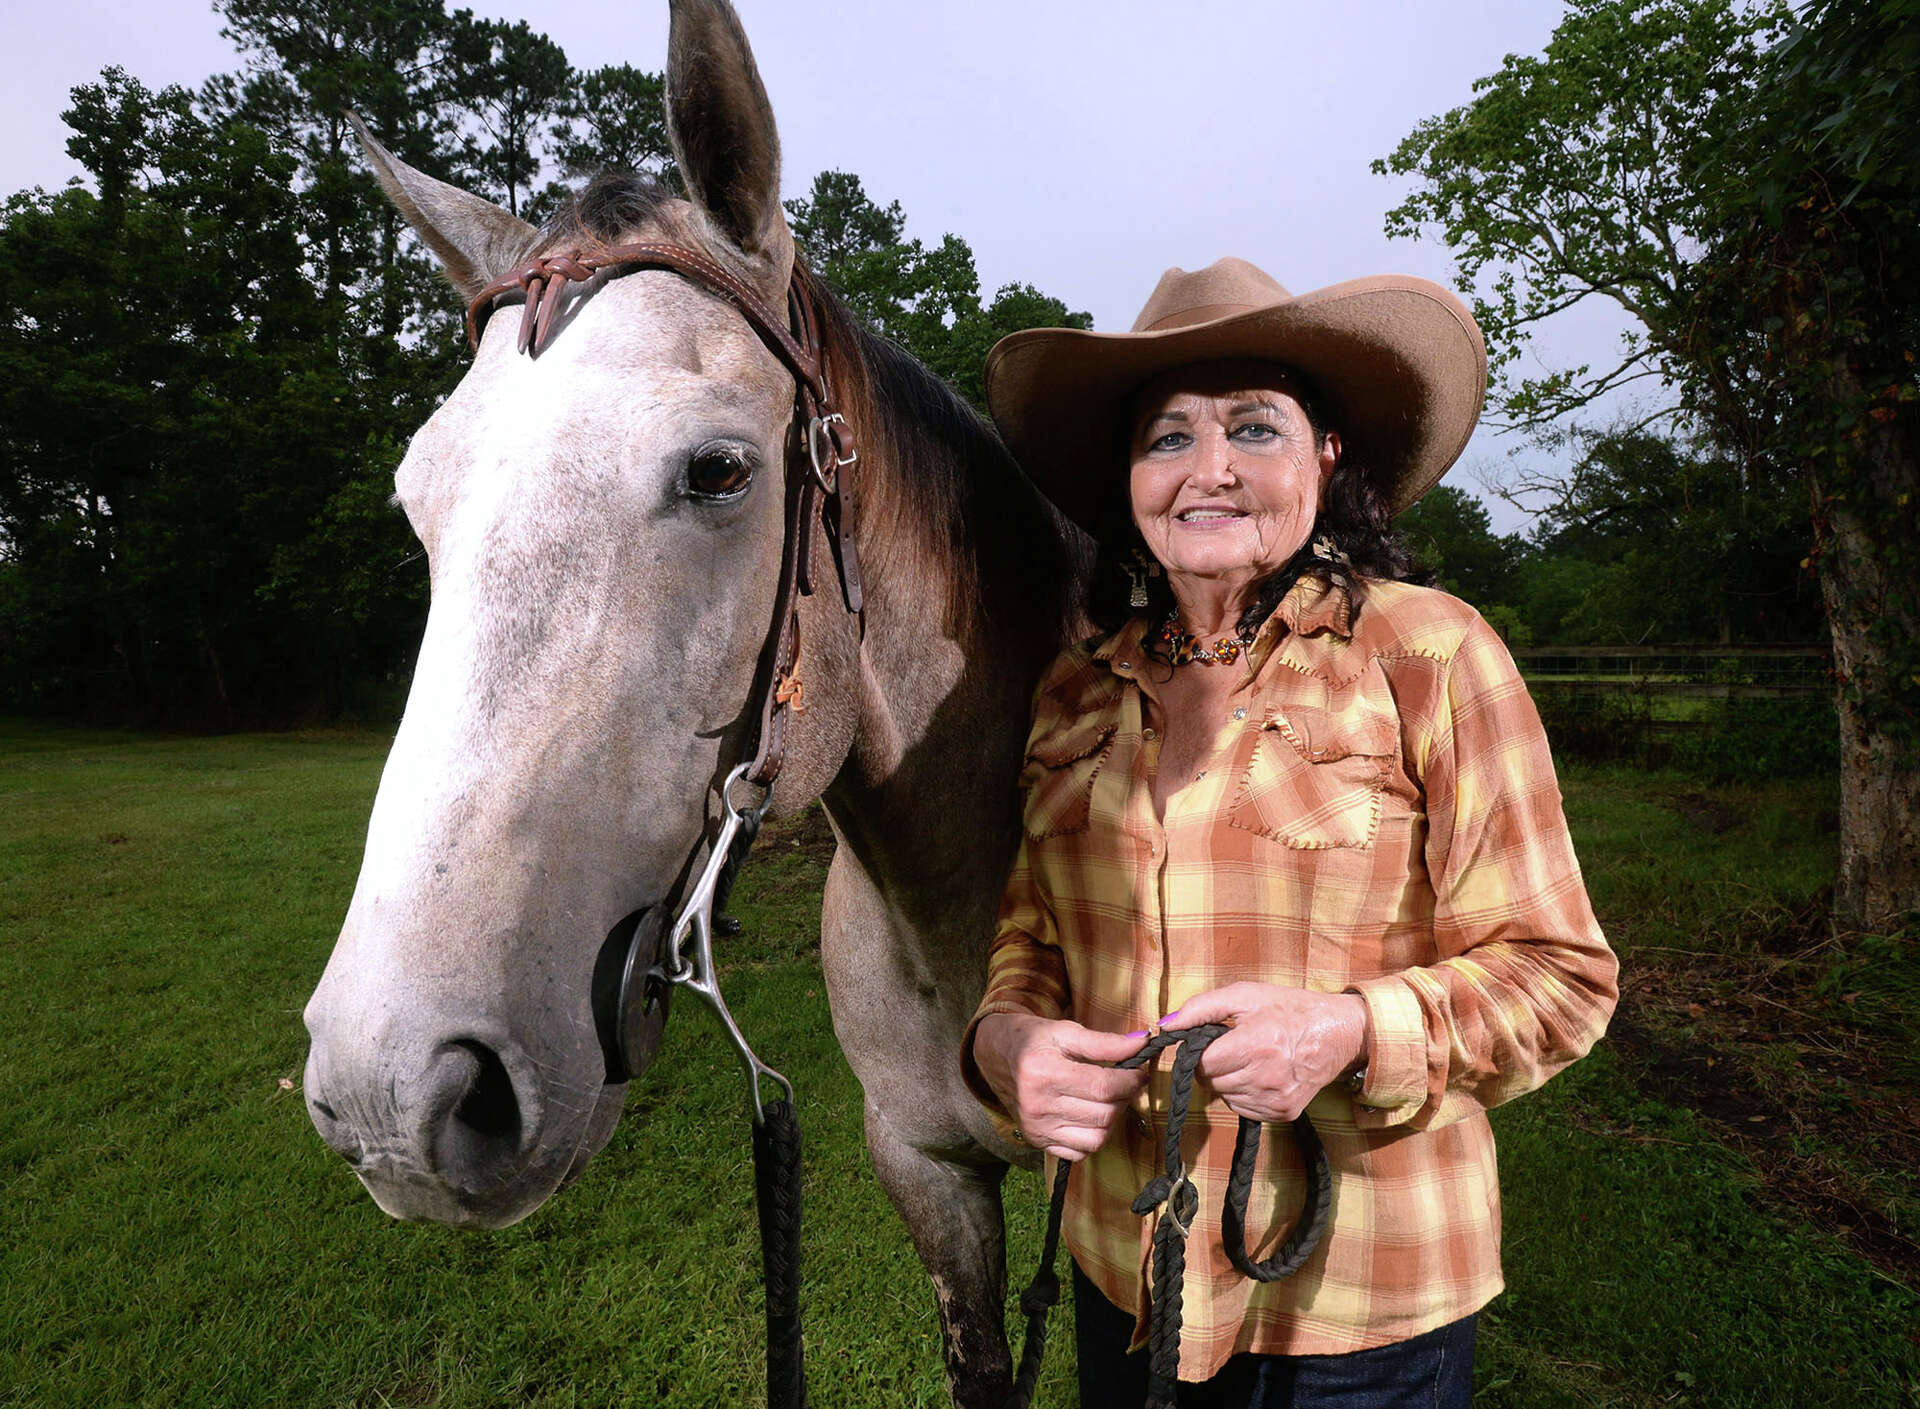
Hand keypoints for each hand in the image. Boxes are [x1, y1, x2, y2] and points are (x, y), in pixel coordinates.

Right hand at [972, 1014, 1149, 1160]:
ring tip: (1110, 1099)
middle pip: (1104, 1114)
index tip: (1140, 1071)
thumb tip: (1142, 1043)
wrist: (995, 1056)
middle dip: (1125, 1097)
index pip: (1104, 1086)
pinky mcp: (1038, 1141)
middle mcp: (1037, 1105)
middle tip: (1127, 1082)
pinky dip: (1094, 1137)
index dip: (1132, 1080)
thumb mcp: (1066, 1031)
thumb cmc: (1033, 1040)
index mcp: (1043, 1072)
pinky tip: (1091, 1116)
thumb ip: (1105, 1041)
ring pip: (1097, 1138)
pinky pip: (1080, 1152)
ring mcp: (1037, 1128)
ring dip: (1113, 1119)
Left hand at [1165, 983, 1367, 1122]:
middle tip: (1236, 1046)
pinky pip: (1242, 1108)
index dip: (1201, 1051)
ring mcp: (1275, 1100)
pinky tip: (1261, 1074)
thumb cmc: (1288, 1009)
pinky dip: (1243, 1093)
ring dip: (1228, 1079)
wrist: (1337, 1032)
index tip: (1215, 1040)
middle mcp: (1265, 1078)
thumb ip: (1199, 1009)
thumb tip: (1164, 1026)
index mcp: (1254, 1045)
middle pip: (1211, 1082)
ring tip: (1252, 1058)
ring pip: (1224, 1096)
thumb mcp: (1243, 996)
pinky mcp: (1283, 1114)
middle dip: (1215, 1064)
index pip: (1201, 1064)